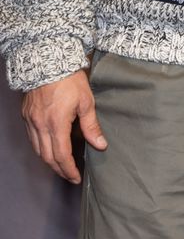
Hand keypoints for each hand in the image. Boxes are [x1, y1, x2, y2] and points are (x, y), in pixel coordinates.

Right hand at [21, 69, 106, 183]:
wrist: (48, 60)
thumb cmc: (70, 79)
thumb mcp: (86, 101)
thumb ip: (92, 126)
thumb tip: (101, 145)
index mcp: (56, 123)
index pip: (61, 155)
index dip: (69, 170)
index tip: (76, 178)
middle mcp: (40, 125)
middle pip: (47, 157)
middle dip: (59, 169)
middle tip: (70, 176)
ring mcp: (31, 120)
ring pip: (37, 149)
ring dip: (49, 160)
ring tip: (61, 165)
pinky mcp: (26, 114)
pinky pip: (32, 138)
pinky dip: (40, 147)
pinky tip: (49, 147)